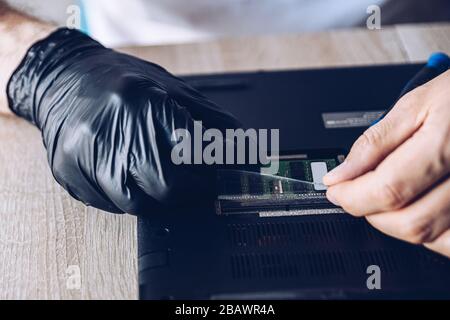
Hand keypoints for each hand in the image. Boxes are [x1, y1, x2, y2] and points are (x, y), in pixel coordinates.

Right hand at [7, 28, 239, 214]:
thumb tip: (250, 153)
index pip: (191, 158)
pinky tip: (124, 171)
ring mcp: (85, 155)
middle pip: (166, 188)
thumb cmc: (123, 81)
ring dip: (153, 195)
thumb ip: (213, 123)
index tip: (218, 179)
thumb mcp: (174, 90)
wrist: (64, 77)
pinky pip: (109, 206)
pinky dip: (126, 196)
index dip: (209, 175)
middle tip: (189, 179)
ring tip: (151, 169)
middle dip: (186, 190)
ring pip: (136, 205)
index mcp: (143, 103)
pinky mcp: (68, 173)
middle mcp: (112, 130)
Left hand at [323, 70, 449, 257]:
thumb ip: (374, 143)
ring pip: (429, 238)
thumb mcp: (414, 105)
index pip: (389, 190)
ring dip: (394, 223)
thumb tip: (340, 175)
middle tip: (356, 192)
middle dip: (369, 212)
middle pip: (409, 222)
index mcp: (445, 146)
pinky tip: (414, 208)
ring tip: (385, 194)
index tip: (335, 189)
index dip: (352, 196)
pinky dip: (426, 234)